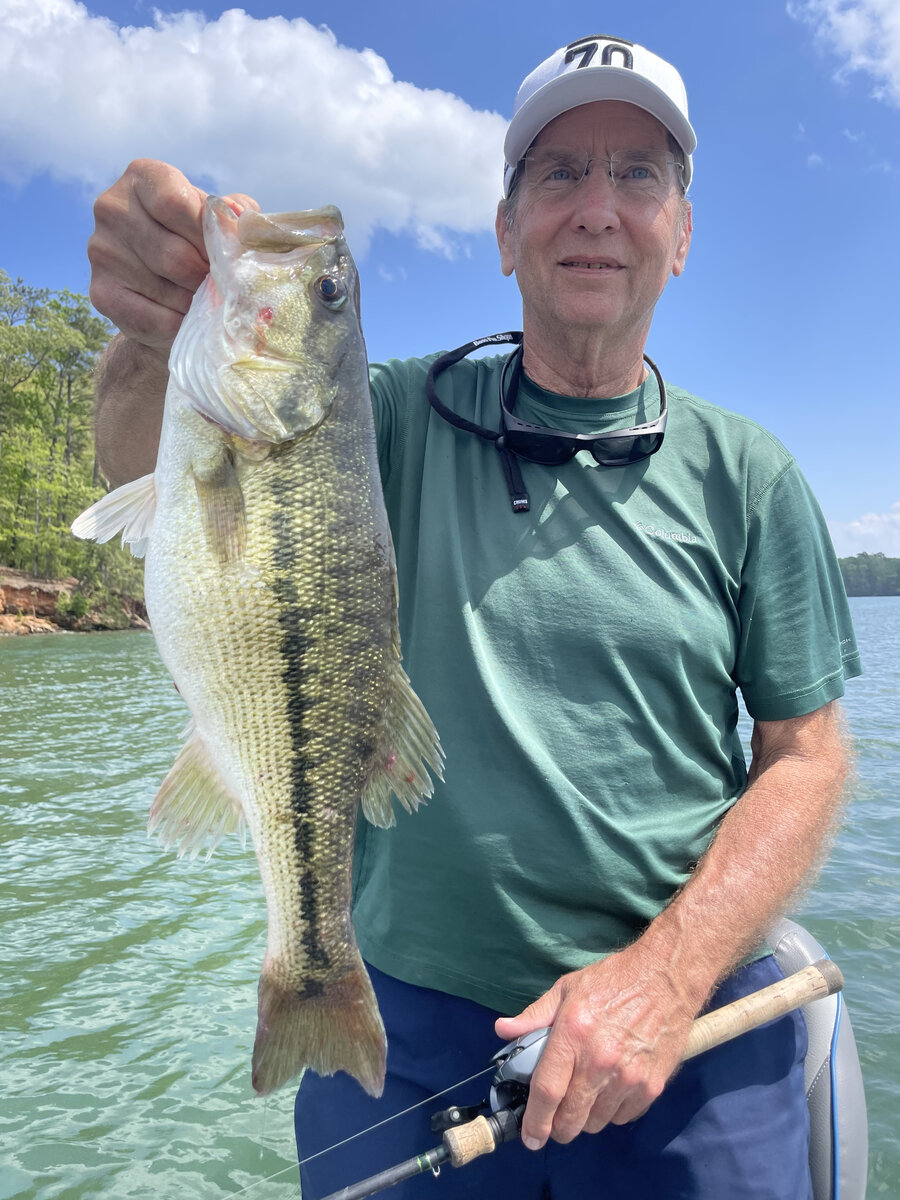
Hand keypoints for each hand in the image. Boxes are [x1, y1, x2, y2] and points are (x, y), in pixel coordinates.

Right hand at [88, 158, 258, 356]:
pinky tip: (187, 317)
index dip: (209, 236)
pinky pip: (156, 319)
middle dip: (207, 277)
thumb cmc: (198, 247)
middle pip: (175, 253)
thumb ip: (233, 216)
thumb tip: (237, 219)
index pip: (176, 204)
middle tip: (221, 286)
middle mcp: (111, 207)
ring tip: (204, 299)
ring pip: (168, 290)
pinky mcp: (101, 293)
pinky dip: (181, 325)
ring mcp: (101, 251)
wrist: (165, 295)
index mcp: (142, 177)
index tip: (225, 254)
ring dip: (197, 303)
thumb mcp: (218, 222)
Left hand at [494, 946, 697, 1148]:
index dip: (535, 1121)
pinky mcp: (652, 1085)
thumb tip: (503, 1030)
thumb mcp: (567, 989)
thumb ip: (535, 1015)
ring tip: (586, 1097)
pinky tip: (611, 1091)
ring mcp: (629, 1077)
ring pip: (597, 1122)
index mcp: (573, 1034)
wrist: (665, 976)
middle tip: (556, 1120)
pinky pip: (624, 1117)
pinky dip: (613, 1112)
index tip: (530, 1137)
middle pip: (571, 1118)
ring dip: (586, 1118)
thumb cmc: (612, 980)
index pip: (547, 1090)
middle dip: (558, 1128)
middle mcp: (600, 1061)